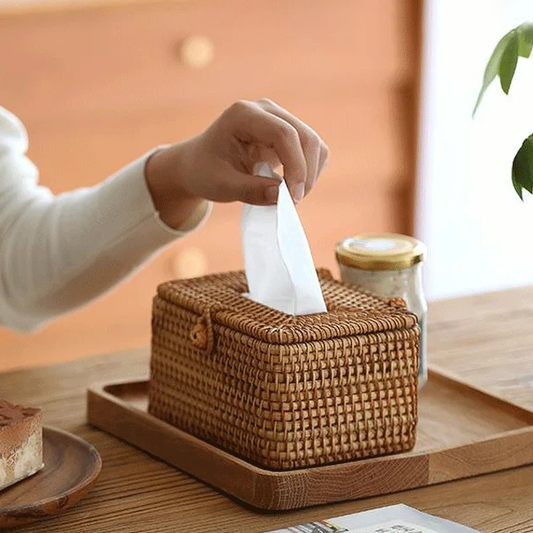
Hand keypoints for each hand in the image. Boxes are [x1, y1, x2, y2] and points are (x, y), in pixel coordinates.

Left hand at [145, 99, 328, 228]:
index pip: (284, 134)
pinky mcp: (287, 132)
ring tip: (290, 196)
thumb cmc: (205, 172)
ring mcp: (278, 118)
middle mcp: (264, 110)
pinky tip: (291, 186)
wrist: (198, 164)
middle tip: (292, 203)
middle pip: (305, 137)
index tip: (293, 197)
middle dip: (306, 172)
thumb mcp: (222, 186)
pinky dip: (309, 170)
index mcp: (243, 115)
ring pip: (313, 143)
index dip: (296, 166)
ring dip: (310, 172)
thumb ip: (251, 191)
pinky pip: (311, 149)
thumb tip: (282, 197)